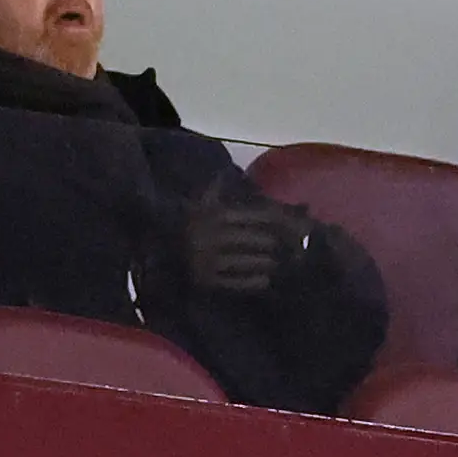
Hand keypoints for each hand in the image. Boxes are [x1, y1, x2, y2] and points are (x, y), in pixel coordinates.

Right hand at [185, 181, 312, 294]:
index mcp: (216, 215)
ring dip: (272, 263)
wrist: (159, 253)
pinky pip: (241, 283)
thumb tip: (229, 174)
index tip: (298, 225)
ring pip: (255, 262)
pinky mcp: (207, 281)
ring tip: (281, 263)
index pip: (261, 216)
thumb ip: (217, 188)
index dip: (283, 220)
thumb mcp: (200, 202)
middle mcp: (214, 237)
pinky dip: (257, 280)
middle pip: (262, 241)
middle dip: (281, 244)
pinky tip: (265, 278)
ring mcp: (210, 261)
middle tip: (295, 248)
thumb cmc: (188, 224)